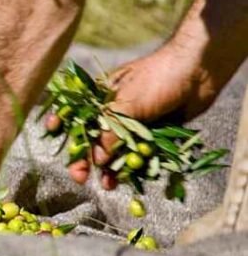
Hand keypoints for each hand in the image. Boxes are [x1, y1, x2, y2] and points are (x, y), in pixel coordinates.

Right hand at [65, 43, 229, 185]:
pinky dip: (136, 167)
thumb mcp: (127, 104)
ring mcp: (135, 123)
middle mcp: (115, 112)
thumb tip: (96, 160)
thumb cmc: (157, 78)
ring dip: (110, 169)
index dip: (64, 129)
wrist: (199, 71)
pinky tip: (129, 179)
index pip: (76, 116)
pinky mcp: (154, 132)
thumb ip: (110, 133)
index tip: (57, 143)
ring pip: (117, 151)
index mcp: (102, 98)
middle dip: (86, 159)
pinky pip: (140, 154)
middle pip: (94, 139)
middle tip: (79, 178)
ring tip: (108, 185)